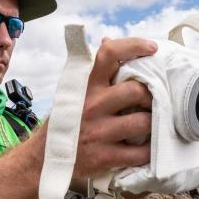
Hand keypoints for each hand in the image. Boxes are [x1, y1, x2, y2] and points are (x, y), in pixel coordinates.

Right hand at [72, 37, 156, 177]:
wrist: (43, 158)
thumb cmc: (67, 120)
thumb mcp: (73, 91)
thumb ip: (94, 71)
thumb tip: (108, 40)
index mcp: (85, 85)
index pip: (109, 54)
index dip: (134, 46)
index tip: (152, 48)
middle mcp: (92, 105)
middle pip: (136, 91)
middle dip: (152, 97)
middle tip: (154, 102)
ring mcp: (98, 132)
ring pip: (143, 122)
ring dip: (154, 124)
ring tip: (153, 125)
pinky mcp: (104, 157)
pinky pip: (140, 153)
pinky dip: (150, 151)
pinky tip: (148, 148)